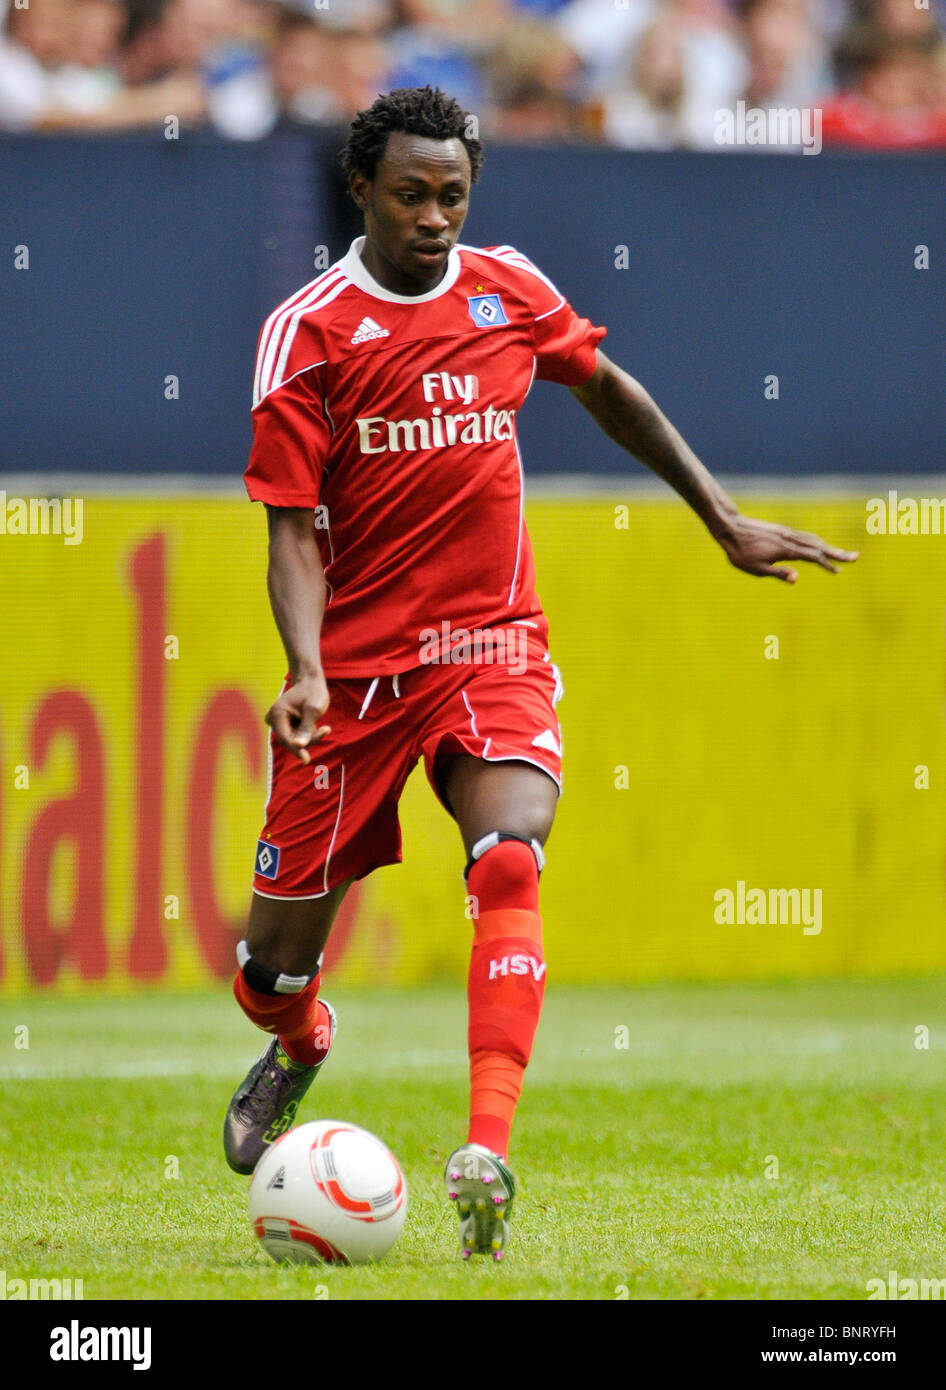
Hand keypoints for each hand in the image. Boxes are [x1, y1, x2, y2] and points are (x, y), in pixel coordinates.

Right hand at [265, 674, 330, 763]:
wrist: (311, 681)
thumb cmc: (313, 692)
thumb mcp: (314, 710)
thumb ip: (306, 728)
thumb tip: (299, 746)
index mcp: (277, 713)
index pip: (285, 737)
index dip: (296, 749)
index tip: (306, 760)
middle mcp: (274, 718)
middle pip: (290, 740)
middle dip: (307, 739)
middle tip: (326, 730)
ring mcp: (279, 722)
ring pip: (294, 740)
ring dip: (309, 736)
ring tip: (325, 727)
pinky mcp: (285, 725)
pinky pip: (296, 736)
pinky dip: (308, 734)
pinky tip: (319, 726)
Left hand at [715, 514, 858, 582]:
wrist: (731, 528)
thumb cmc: (741, 553)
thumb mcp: (756, 569)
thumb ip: (778, 573)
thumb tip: (797, 578)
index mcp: (786, 550)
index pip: (812, 557)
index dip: (827, 564)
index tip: (838, 571)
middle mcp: (790, 539)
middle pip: (819, 546)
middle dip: (837, 553)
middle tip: (855, 557)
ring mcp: (787, 533)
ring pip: (814, 540)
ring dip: (830, 547)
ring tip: (842, 554)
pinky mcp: (783, 531)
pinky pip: (805, 537)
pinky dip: (817, 542)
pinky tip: (820, 546)